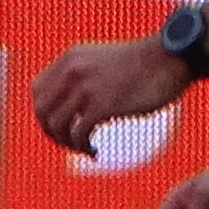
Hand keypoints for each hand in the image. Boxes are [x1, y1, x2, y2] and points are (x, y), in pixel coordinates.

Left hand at [30, 32, 189, 153]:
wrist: (171, 58)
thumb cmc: (145, 64)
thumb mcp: (103, 61)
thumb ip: (82, 76)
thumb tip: (69, 106)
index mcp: (70, 58)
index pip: (37, 91)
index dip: (45, 114)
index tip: (63, 126)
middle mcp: (72, 70)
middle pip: (42, 111)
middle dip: (53, 133)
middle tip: (72, 143)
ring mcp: (86, 87)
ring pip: (56, 126)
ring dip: (68, 144)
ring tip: (86, 148)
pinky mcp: (103, 105)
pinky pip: (78, 134)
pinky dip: (83, 148)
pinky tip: (95, 151)